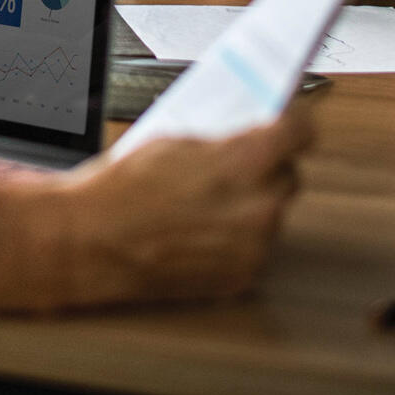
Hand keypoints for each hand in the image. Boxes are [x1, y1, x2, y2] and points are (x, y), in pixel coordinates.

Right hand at [0, 111, 307, 318]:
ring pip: (272, 212)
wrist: (96, 239)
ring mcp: (252, 247)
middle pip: (289, 175)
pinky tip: (203, 225)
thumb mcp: (173, 139)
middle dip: (267, 166)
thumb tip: (246, 132)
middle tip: (235, 160)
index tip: (289, 117)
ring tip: (207, 197)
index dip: (293, 120)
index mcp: (243, 164)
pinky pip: (255, 247)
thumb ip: (221, 137)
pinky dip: (236, 235)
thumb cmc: (124, 189)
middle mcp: (258, 207)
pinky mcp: (241, 277)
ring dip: (251, 202)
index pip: (298, 132)